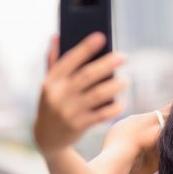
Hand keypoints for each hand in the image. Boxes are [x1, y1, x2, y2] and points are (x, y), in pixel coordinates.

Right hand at [33, 32, 126, 157]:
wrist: (46, 138)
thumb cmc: (52, 104)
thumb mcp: (48, 85)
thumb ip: (52, 61)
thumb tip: (57, 35)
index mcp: (51, 81)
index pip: (70, 60)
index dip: (85, 48)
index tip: (101, 37)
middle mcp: (58, 95)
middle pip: (88, 75)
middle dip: (107, 64)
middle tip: (123, 57)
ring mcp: (69, 111)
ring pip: (98, 94)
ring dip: (115, 85)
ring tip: (126, 80)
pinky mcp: (79, 125)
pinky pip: (102, 114)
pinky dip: (114, 107)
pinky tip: (122, 101)